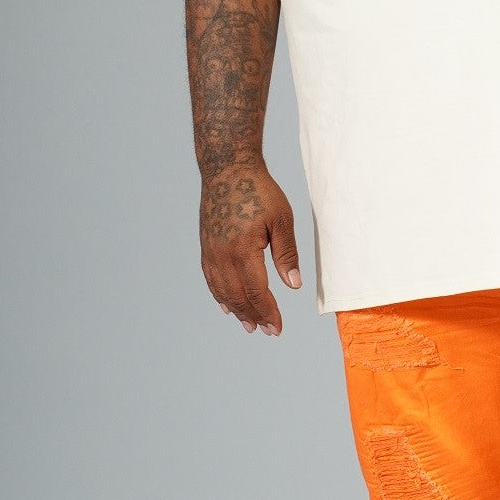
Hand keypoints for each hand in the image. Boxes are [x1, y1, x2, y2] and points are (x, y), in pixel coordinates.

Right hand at [199, 165, 301, 334]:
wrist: (228, 169)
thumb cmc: (258, 190)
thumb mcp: (282, 219)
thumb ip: (287, 254)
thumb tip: (294, 285)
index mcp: (243, 250)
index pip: (256, 292)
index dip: (268, 312)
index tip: (278, 327)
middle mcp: (222, 255)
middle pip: (237, 296)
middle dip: (254, 315)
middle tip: (267, 330)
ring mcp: (210, 252)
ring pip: (222, 290)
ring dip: (236, 309)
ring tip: (249, 324)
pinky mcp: (206, 246)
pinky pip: (211, 278)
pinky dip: (220, 295)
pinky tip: (228, 304)